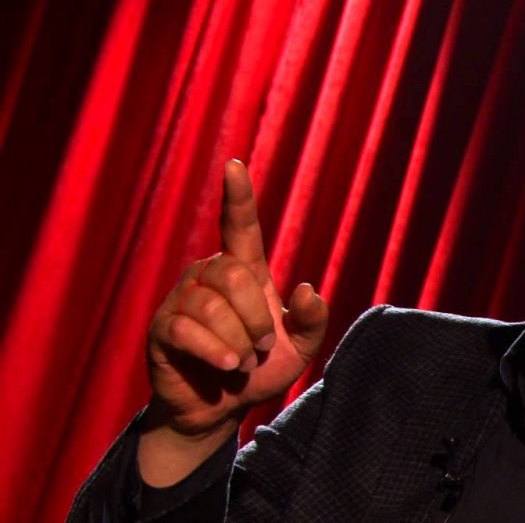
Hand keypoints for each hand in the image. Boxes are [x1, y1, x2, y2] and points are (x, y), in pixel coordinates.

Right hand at [140, 160, 326, 482]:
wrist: (220, 409)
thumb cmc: (259, 369)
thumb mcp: (299, 348)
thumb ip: (312, 320)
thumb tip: (307, 288)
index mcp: (244, 270)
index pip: (240, 225)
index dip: (239, 195)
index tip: (235, 164)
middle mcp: (209, 275)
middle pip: (235, 275)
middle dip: (257, 318)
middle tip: (260, 346)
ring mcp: (182, 300)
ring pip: (212, 305)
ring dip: (238, 340)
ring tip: (241, 361)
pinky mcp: (163, 329)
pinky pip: (188, 330)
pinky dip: (215, 352)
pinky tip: (226, 367)